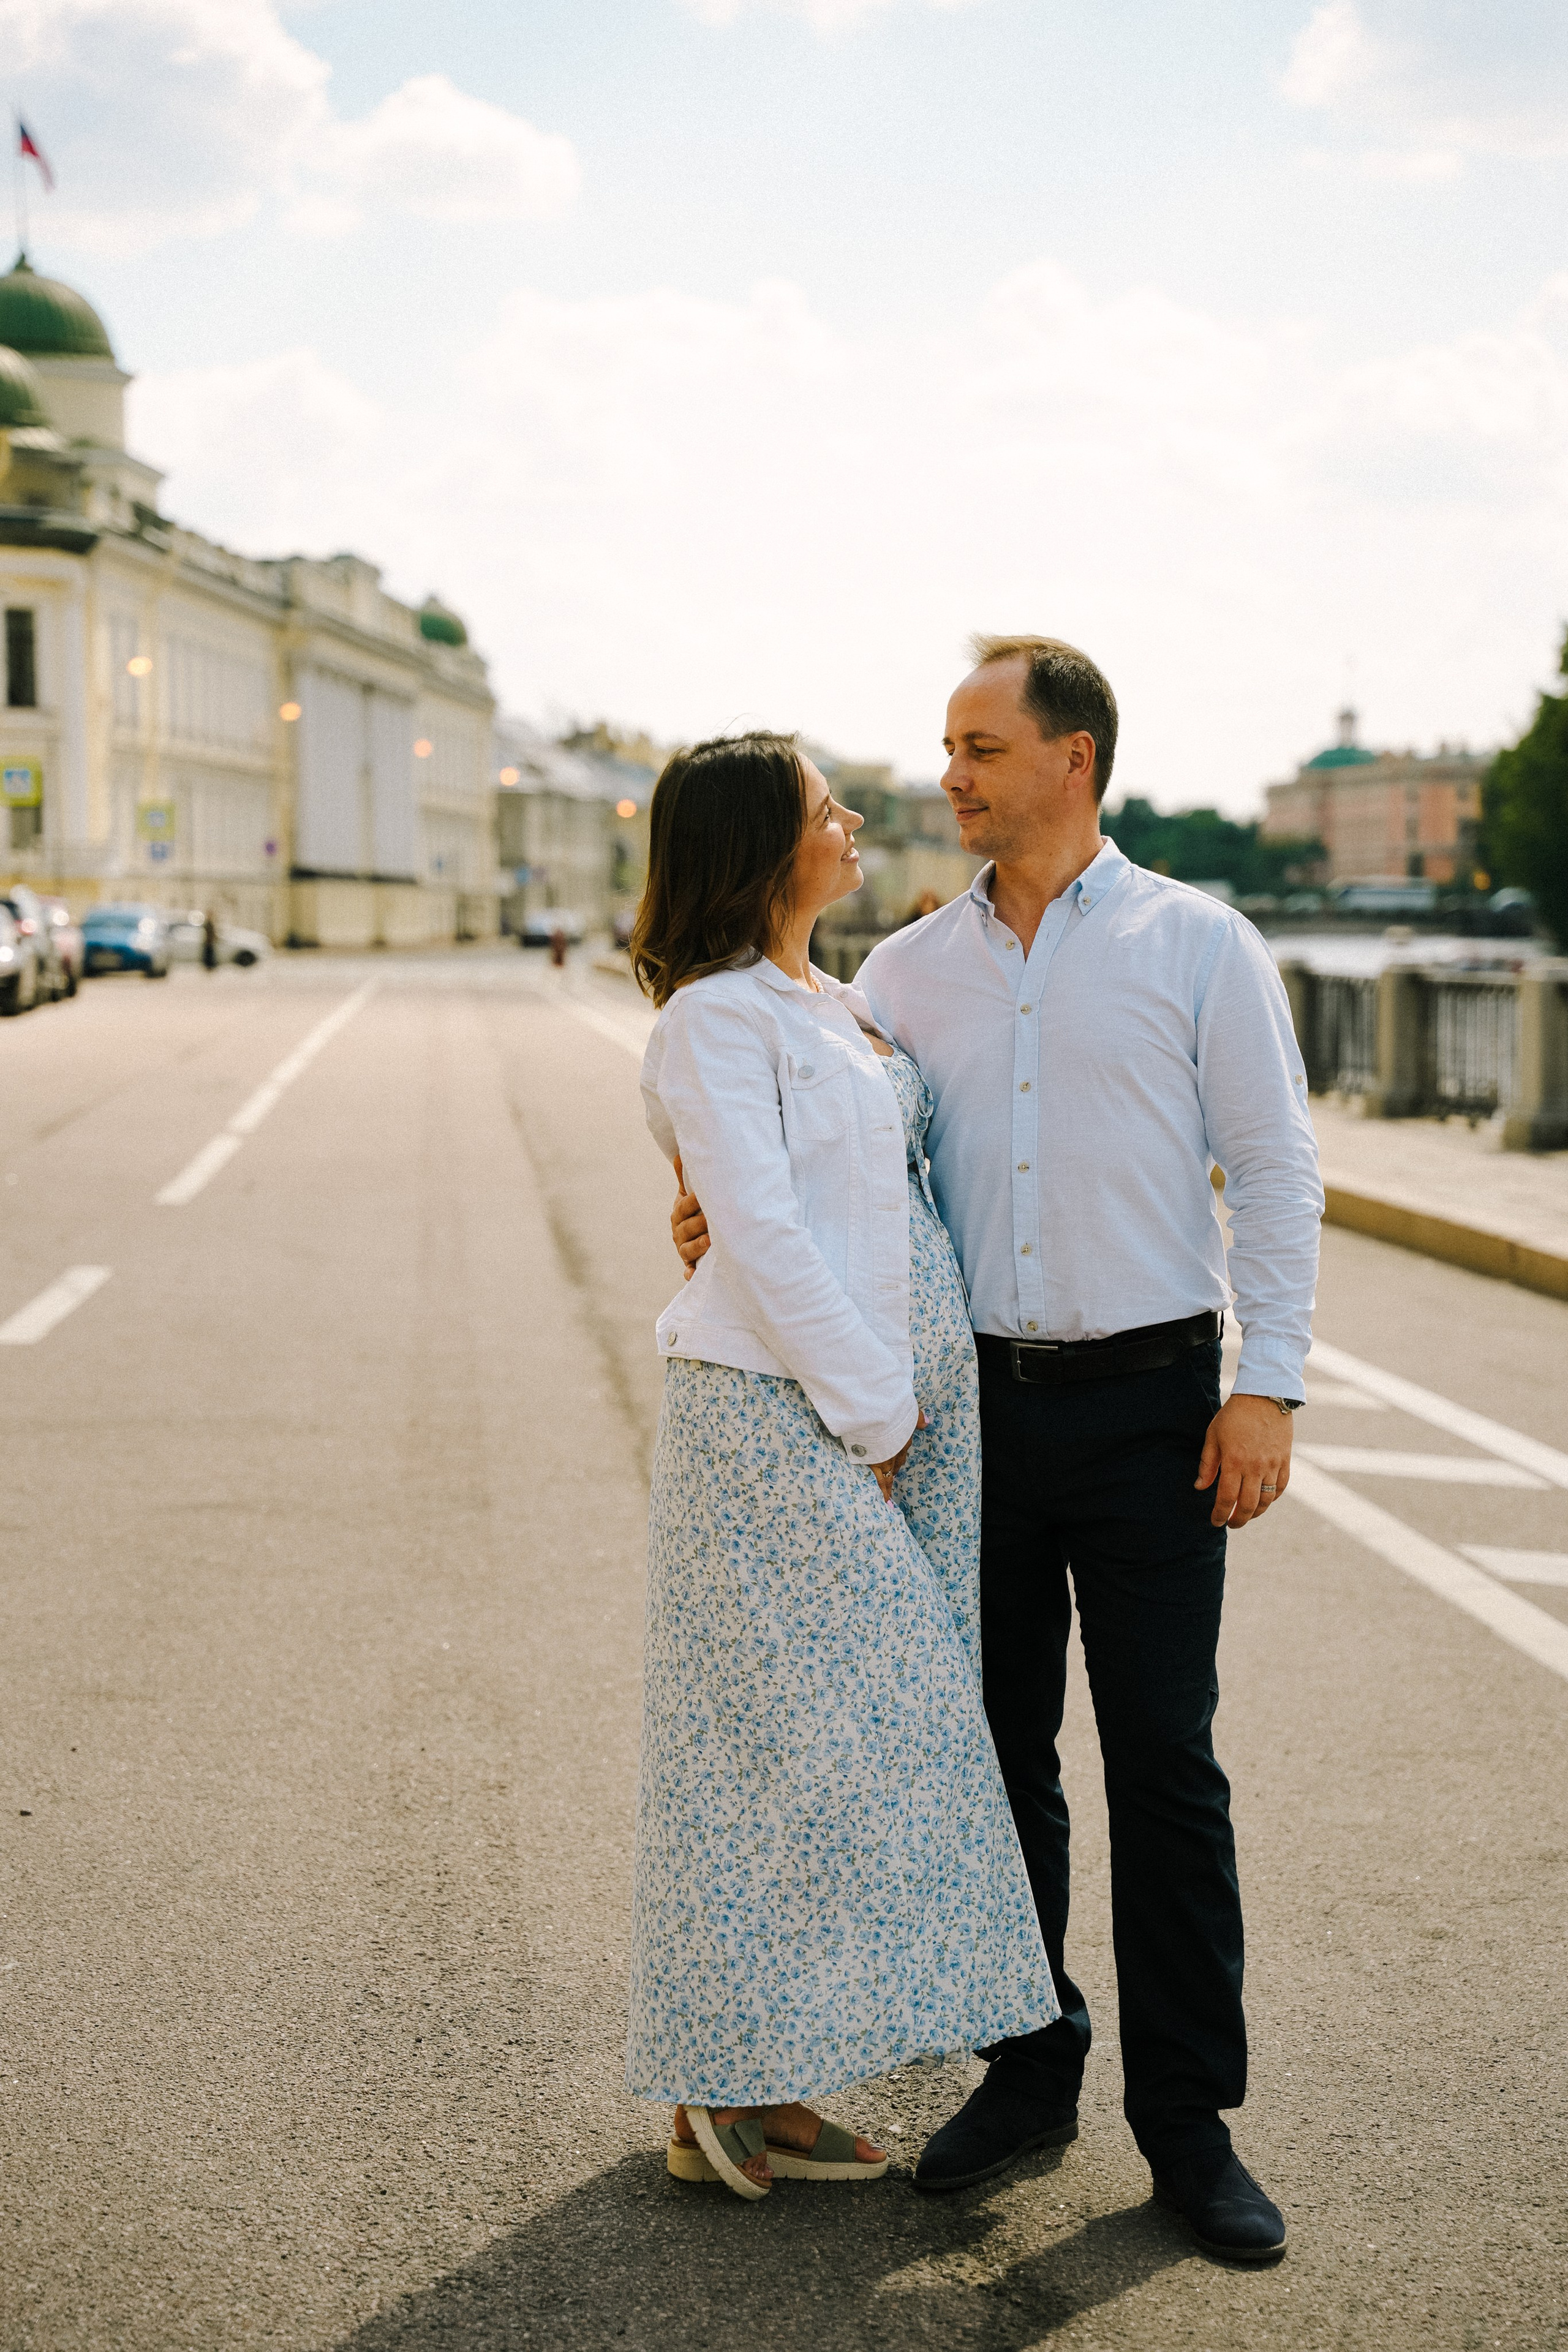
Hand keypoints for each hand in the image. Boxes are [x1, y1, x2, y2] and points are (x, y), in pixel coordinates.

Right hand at [671, 1155, 710, 1281]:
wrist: (697, 1234)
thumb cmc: (695, 1210)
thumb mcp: (689, 1194)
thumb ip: (686, 1177)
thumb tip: (680, 1154)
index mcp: (678, 1214)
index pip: (683, 1207)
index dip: (692, 1203)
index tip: (703, 1197)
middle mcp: (679, 1233)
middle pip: (686, 1229)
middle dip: (699, 1224)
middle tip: (712, 1220)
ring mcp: (684, 1249)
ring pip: (687, 1250)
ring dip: (697, 1247)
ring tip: (709, 1243)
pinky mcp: (690, 1265)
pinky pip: (689, 1271)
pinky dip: (690, 1274)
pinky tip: (693, 1275)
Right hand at [869, 1412, 926, 1501]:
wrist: (879, 1416)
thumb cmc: (893, 1411)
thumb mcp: (909, 1412)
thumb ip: (918, 1419)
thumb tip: (928, 1423)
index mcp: (903, 1437)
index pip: (903, 1448)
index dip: (900, 1455)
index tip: (899, 1460)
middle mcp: (897, 1450)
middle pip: (897, 1462)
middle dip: (895, 1469)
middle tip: (894, 1476)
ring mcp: (886, 1459)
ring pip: (890, 1474)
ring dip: (890, 1484)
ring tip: (889, 1493)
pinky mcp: (876, 1463)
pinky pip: (881, 1481)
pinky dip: (884, 1491)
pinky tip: (886, 1500)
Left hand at [1195, 1393, 1292, 1527]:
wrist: (1264, 1395)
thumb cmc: (1234, 1415)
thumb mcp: (1213, 1436)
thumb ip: (1207, 1464)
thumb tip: (1200, 1487)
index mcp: (1234, 1461)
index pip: (1226, 1498)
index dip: (1220, 1514)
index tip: (1215, 1522)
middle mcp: (1255, 1467)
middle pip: (1248, 1505)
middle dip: (1238, 1520)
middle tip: (1231, 1524)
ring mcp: (1272, 1465)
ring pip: (1266, 1500)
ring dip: (1255, 1513)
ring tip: (1246, 1515)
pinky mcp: (1284, 1460)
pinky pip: (1280, 1487)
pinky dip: (1272, 1499)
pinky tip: (1264, 1501)